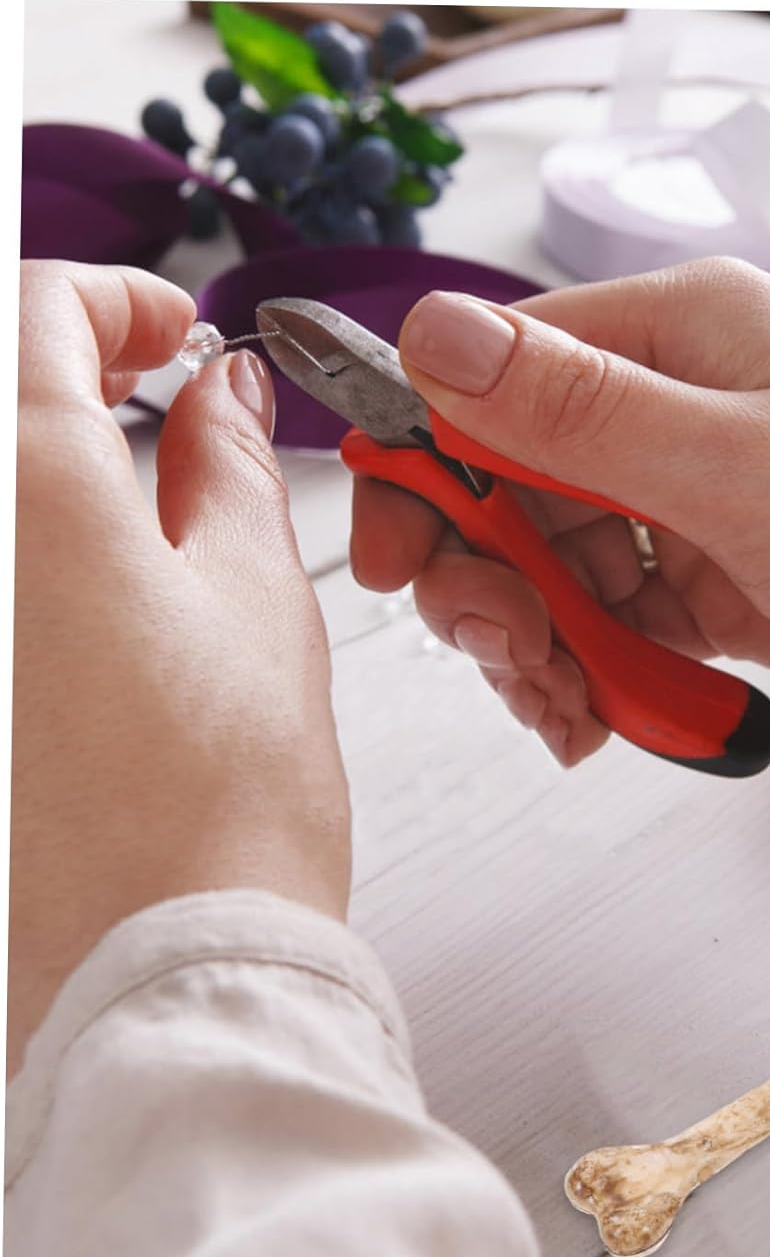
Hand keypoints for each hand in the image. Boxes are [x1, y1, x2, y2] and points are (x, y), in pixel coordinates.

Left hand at [9, 261, 349, 1073]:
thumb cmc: (224, 800)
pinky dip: (37, 544)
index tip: (174, 328)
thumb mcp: (258, 593)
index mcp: (27, 491)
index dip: (116, 300)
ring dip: (49, 456)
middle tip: (151, 386)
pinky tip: (98, 576)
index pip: (34, 314)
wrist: (167, 956)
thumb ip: (230, 467)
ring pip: (3, 496)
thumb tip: (219, 396)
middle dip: (63, 360)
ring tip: (135, 486)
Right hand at [353, 258, 769, 778]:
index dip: (428, 466)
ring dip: (545, 645)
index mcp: (688, 341)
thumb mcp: (742, 464)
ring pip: (571, 570)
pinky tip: (605, 722)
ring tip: (569, 712)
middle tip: (508, 657)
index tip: (394, 559)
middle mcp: (697, 416)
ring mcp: (722, 510)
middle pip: (523, 487)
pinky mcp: (750, 594)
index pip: (500, 381)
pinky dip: (606, 676)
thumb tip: (429, 334)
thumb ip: (577, 413)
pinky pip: (634, 628)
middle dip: (490, 577)